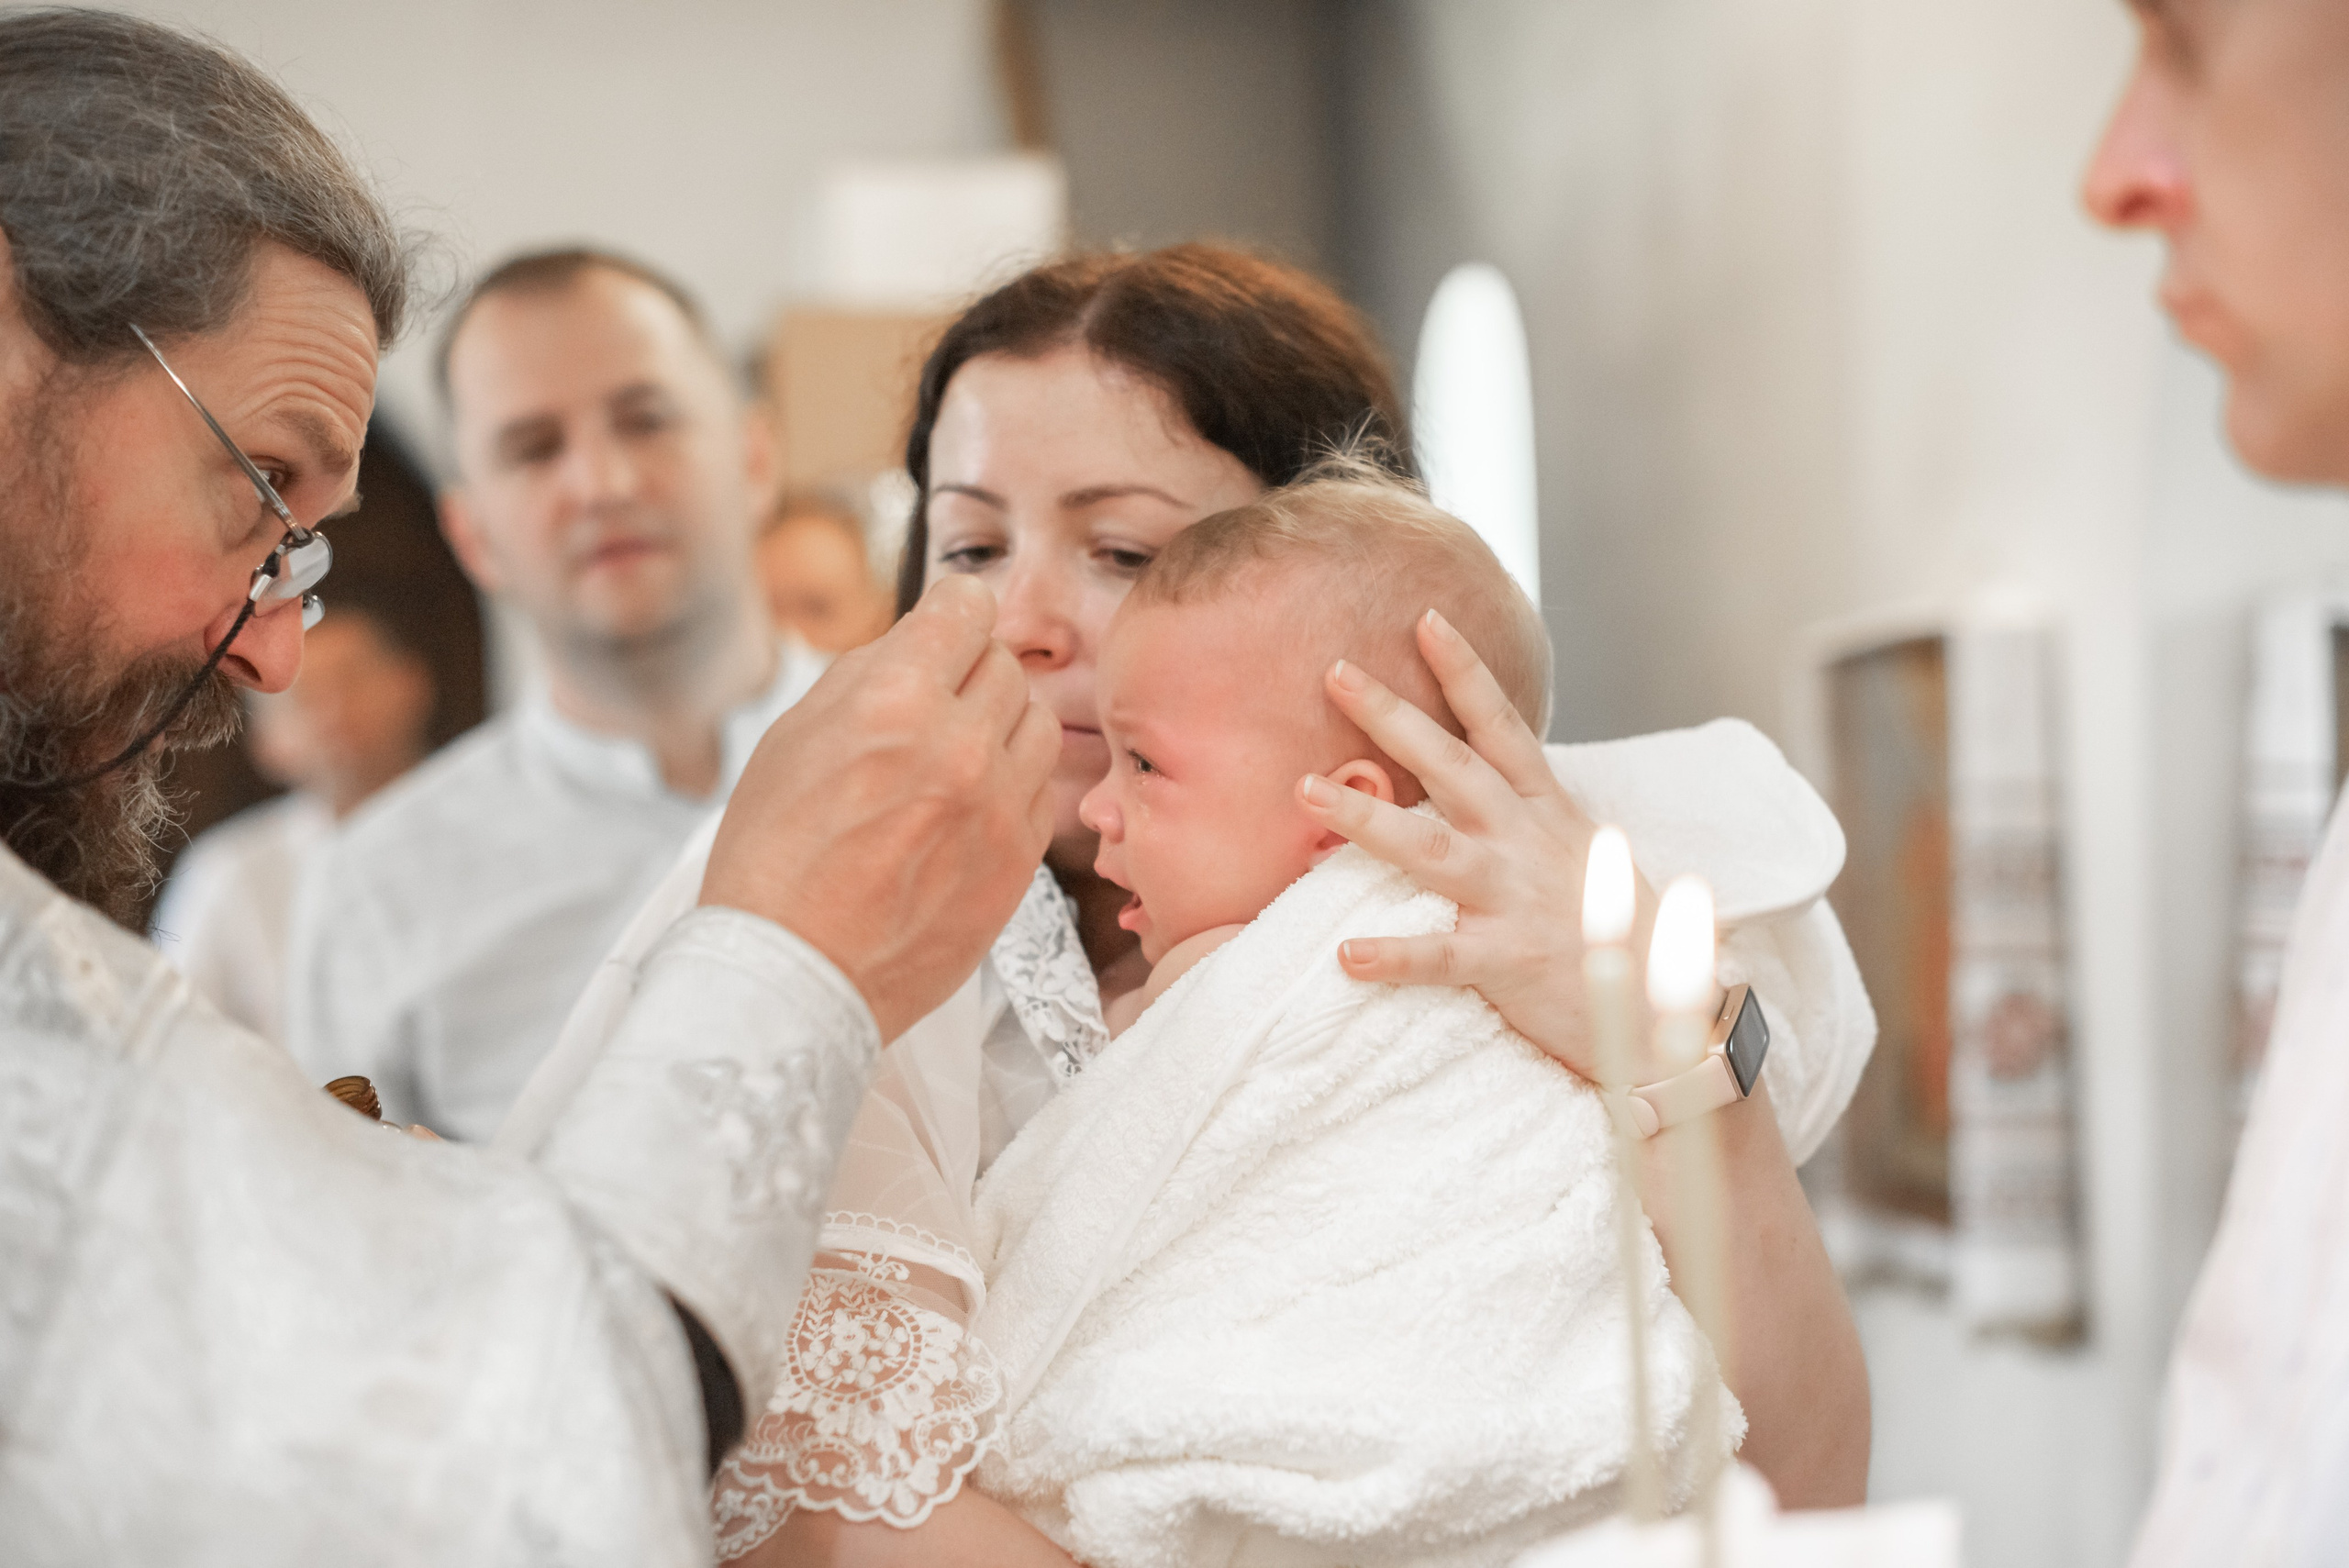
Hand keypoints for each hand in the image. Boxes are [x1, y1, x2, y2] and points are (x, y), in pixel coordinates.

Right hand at [700, 575, 1059, 1039]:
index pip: (967, 607)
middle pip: (1005, 665)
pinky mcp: (1021, 859)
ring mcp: (998, 806)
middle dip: (969, 675)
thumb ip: (867, 675)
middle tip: (932, 708)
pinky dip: (1012, 785)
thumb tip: (921, 638)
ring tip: (955, 758)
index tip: (941, 632)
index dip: (949, 615)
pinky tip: (966, 808)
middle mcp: (958, 745)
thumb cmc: (775, 857)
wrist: (794, 974)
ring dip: (1001, 728)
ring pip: (1039, 723)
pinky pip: (1042, 789)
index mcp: (894, 701)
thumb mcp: (793, 738)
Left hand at [1296, 610, 1659, 1081]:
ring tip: (1308, 790)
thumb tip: (1478, 779)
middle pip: (1452, 765)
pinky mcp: (1509, 962)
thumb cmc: (1613, 929)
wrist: (1667, 1012)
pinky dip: (1394, 955)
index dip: (1464, 670)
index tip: (1424, 619)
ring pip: (1432, 849)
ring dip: (1367, 819)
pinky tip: (1346, 953)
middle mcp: (1526, 841)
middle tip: (1335, 671)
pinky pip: (1442, 957)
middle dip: (1392, 716)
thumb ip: (1525, 813)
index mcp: (1544, 809)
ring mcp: (1516, 898)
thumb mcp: (1575, 851)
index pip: (1501, 724)